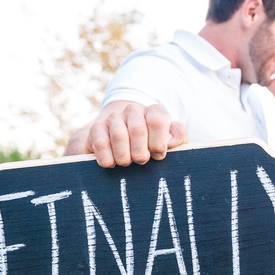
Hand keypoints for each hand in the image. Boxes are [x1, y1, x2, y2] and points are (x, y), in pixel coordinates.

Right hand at [69, 101, 187, 167]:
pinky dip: (108, 159)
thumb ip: (178, 138)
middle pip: (138, 130)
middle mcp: (133, 111)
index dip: (158, 143)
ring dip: (124, 157)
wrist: (123, 146)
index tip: (158, 156)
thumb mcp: (171, 144)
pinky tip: (112, 163)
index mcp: (154, 112)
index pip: (157, 120)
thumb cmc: (152, 148)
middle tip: (141, 162)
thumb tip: (170, 141)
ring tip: (127, 163)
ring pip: (119, 136)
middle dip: (141, 153)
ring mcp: (113, 118)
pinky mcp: (96, 128)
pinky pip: (100, 143)